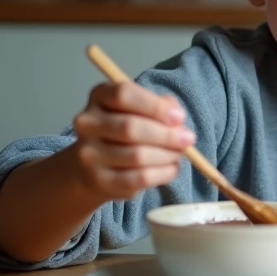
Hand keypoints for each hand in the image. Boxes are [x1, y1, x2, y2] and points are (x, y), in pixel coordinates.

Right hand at [69, 80, 195, 200]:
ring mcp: (89, 154)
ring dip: (168, 155)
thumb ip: (161, 105)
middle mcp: (87, 123)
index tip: (179, 117)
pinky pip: (139, 178)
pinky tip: (172, 167)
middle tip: (188, 139)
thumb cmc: (124, 131)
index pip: (123, 94)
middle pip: (130, 127)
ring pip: (137, 155)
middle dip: (167, 135)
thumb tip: (177, 117)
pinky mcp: (100, 180)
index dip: (155, 106)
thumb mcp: (142, 108)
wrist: (93, 167)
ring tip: (180, 153)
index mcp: (99, 96)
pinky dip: (163, 173)